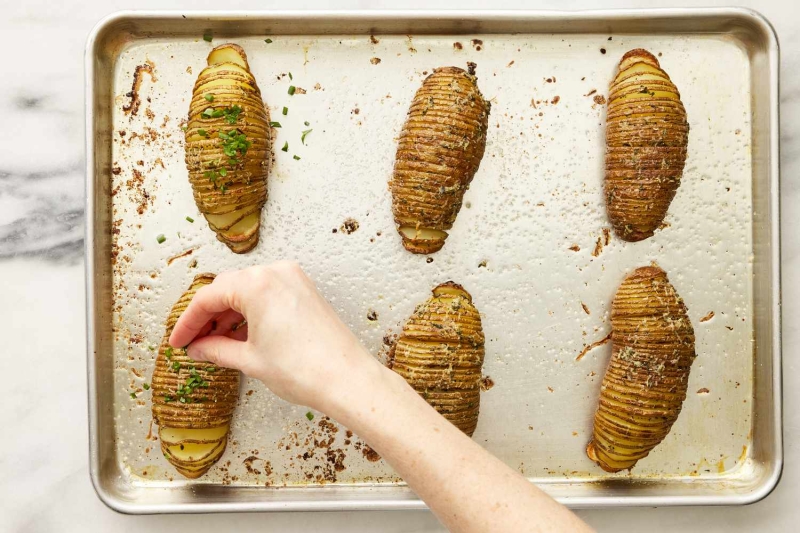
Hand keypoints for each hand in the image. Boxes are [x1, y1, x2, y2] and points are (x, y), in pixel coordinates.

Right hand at [169, 261, 381, 409]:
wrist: (347, 379)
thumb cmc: (305, 369)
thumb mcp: (249, 360)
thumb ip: (216, 350)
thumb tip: (198, 348)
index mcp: (257, 284)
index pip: (208, 298)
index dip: (187, 322)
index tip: (178, 341)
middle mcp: (276, 273)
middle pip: (227, 289)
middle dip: (207, 317)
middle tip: (193, 342)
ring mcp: (293, 280)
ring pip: (248, 291)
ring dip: (228, 315)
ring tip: (215, 344)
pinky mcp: (305, 291)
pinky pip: (268, 295)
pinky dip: (251, 313)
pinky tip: (240, 336)